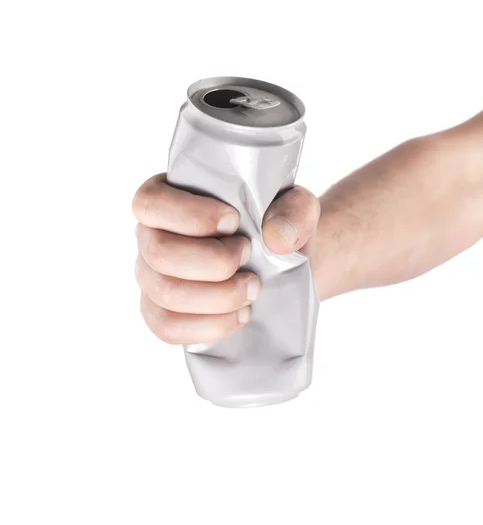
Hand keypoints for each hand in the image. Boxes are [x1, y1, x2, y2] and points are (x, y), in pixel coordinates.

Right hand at [132, 174, 319, 344]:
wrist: (283, 262)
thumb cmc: (274, 225)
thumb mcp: (295, 206)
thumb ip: (295, 210)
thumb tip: (276, 237)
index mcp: (167, 196)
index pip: (149, 203)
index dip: (189, 216)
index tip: (233, 222)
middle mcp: (150, 236)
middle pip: (159, 254)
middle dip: (213, 262)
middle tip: (248, 257)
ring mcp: (150, 277)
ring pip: (166, 295)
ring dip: (218, 297)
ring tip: (252, 288)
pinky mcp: (160, 312)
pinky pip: (167, 328)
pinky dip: (209, 326)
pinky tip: (240, 315)